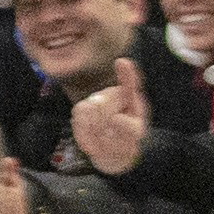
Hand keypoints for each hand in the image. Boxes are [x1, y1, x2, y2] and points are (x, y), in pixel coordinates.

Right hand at [71, 56, 149, 175]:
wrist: (112, 152)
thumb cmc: (127, 139)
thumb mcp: (134, 135)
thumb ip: (129, 128)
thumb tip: (115, 119)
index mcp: (129, 97)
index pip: (129, 84)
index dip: (126, 73)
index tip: (122, 62)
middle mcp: (111, 94)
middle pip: (103, 102)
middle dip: (105, 121)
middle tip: (112, 135)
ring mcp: (94, 100)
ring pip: (88, 109)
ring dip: (95, 127)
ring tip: (103, 137)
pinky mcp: (80, 110)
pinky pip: (78, 118)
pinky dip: (84, 131)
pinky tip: (93, 138)